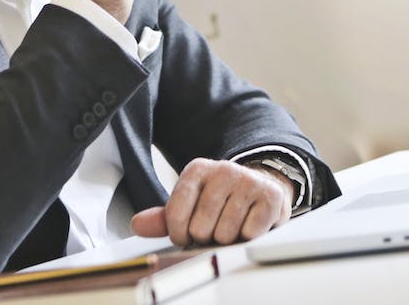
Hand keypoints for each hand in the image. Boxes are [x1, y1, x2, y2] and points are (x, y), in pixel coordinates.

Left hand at [130, 158, 293, 245]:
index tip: (188, 232)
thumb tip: (138, 224)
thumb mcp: (190, 205)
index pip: (175, 216)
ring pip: (226, 234)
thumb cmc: (220, 200)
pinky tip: (250, 223)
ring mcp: (248, 181)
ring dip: (228, 238)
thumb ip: (164, 217)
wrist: (260, 187)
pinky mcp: (270, 196)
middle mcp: (223, 170)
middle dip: (207, 236)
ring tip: (233, 224)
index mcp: (197, 169)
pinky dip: (248, 236)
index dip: (180, 234)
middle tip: (216, 225)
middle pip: (201, 228)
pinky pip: (250, 233)